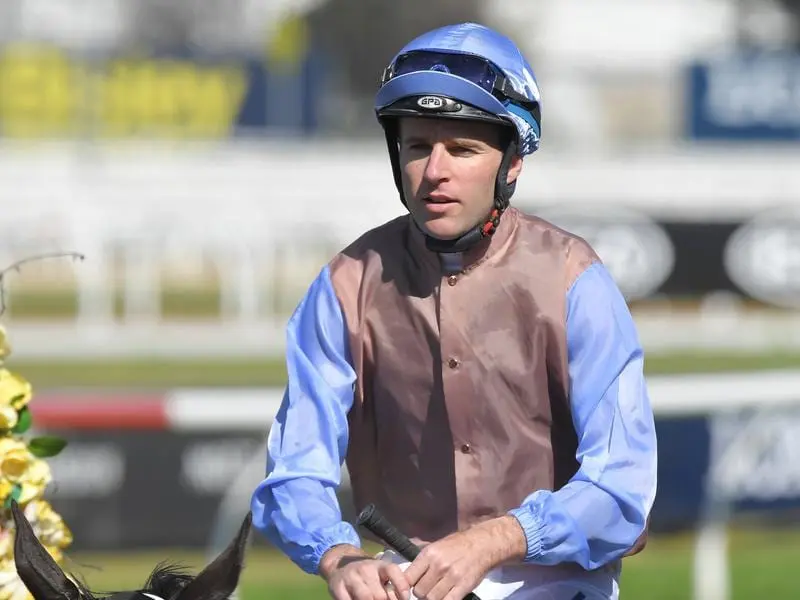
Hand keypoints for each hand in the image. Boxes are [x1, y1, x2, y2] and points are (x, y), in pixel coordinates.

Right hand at [320, 545, 410, 599]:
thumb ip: (390, 587)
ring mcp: (351, 577)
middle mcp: (366, 569)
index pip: (393, 571)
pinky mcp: (338, 586)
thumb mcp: (379, 576)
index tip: (405, 598)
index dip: (401, 586)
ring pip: (366, 598)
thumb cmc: (367, 575)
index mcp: (380, 566)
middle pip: (379, 595)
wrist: (340, 564)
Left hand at [403, 516, 526, 599]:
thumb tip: (404, 571)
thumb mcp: (436, 545)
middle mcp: (438, 565)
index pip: (408, 577)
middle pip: (419, 592)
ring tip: (437, 593)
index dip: (407, 585)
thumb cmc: (457, 545)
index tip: (410, 587)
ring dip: (432, 599)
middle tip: (427, 590)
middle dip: (421, 594)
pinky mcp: (463, 587)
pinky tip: (446, 596)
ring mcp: (451, 577)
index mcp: (429, 554)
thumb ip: (421, 559)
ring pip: (431, 599)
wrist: (482, 544)